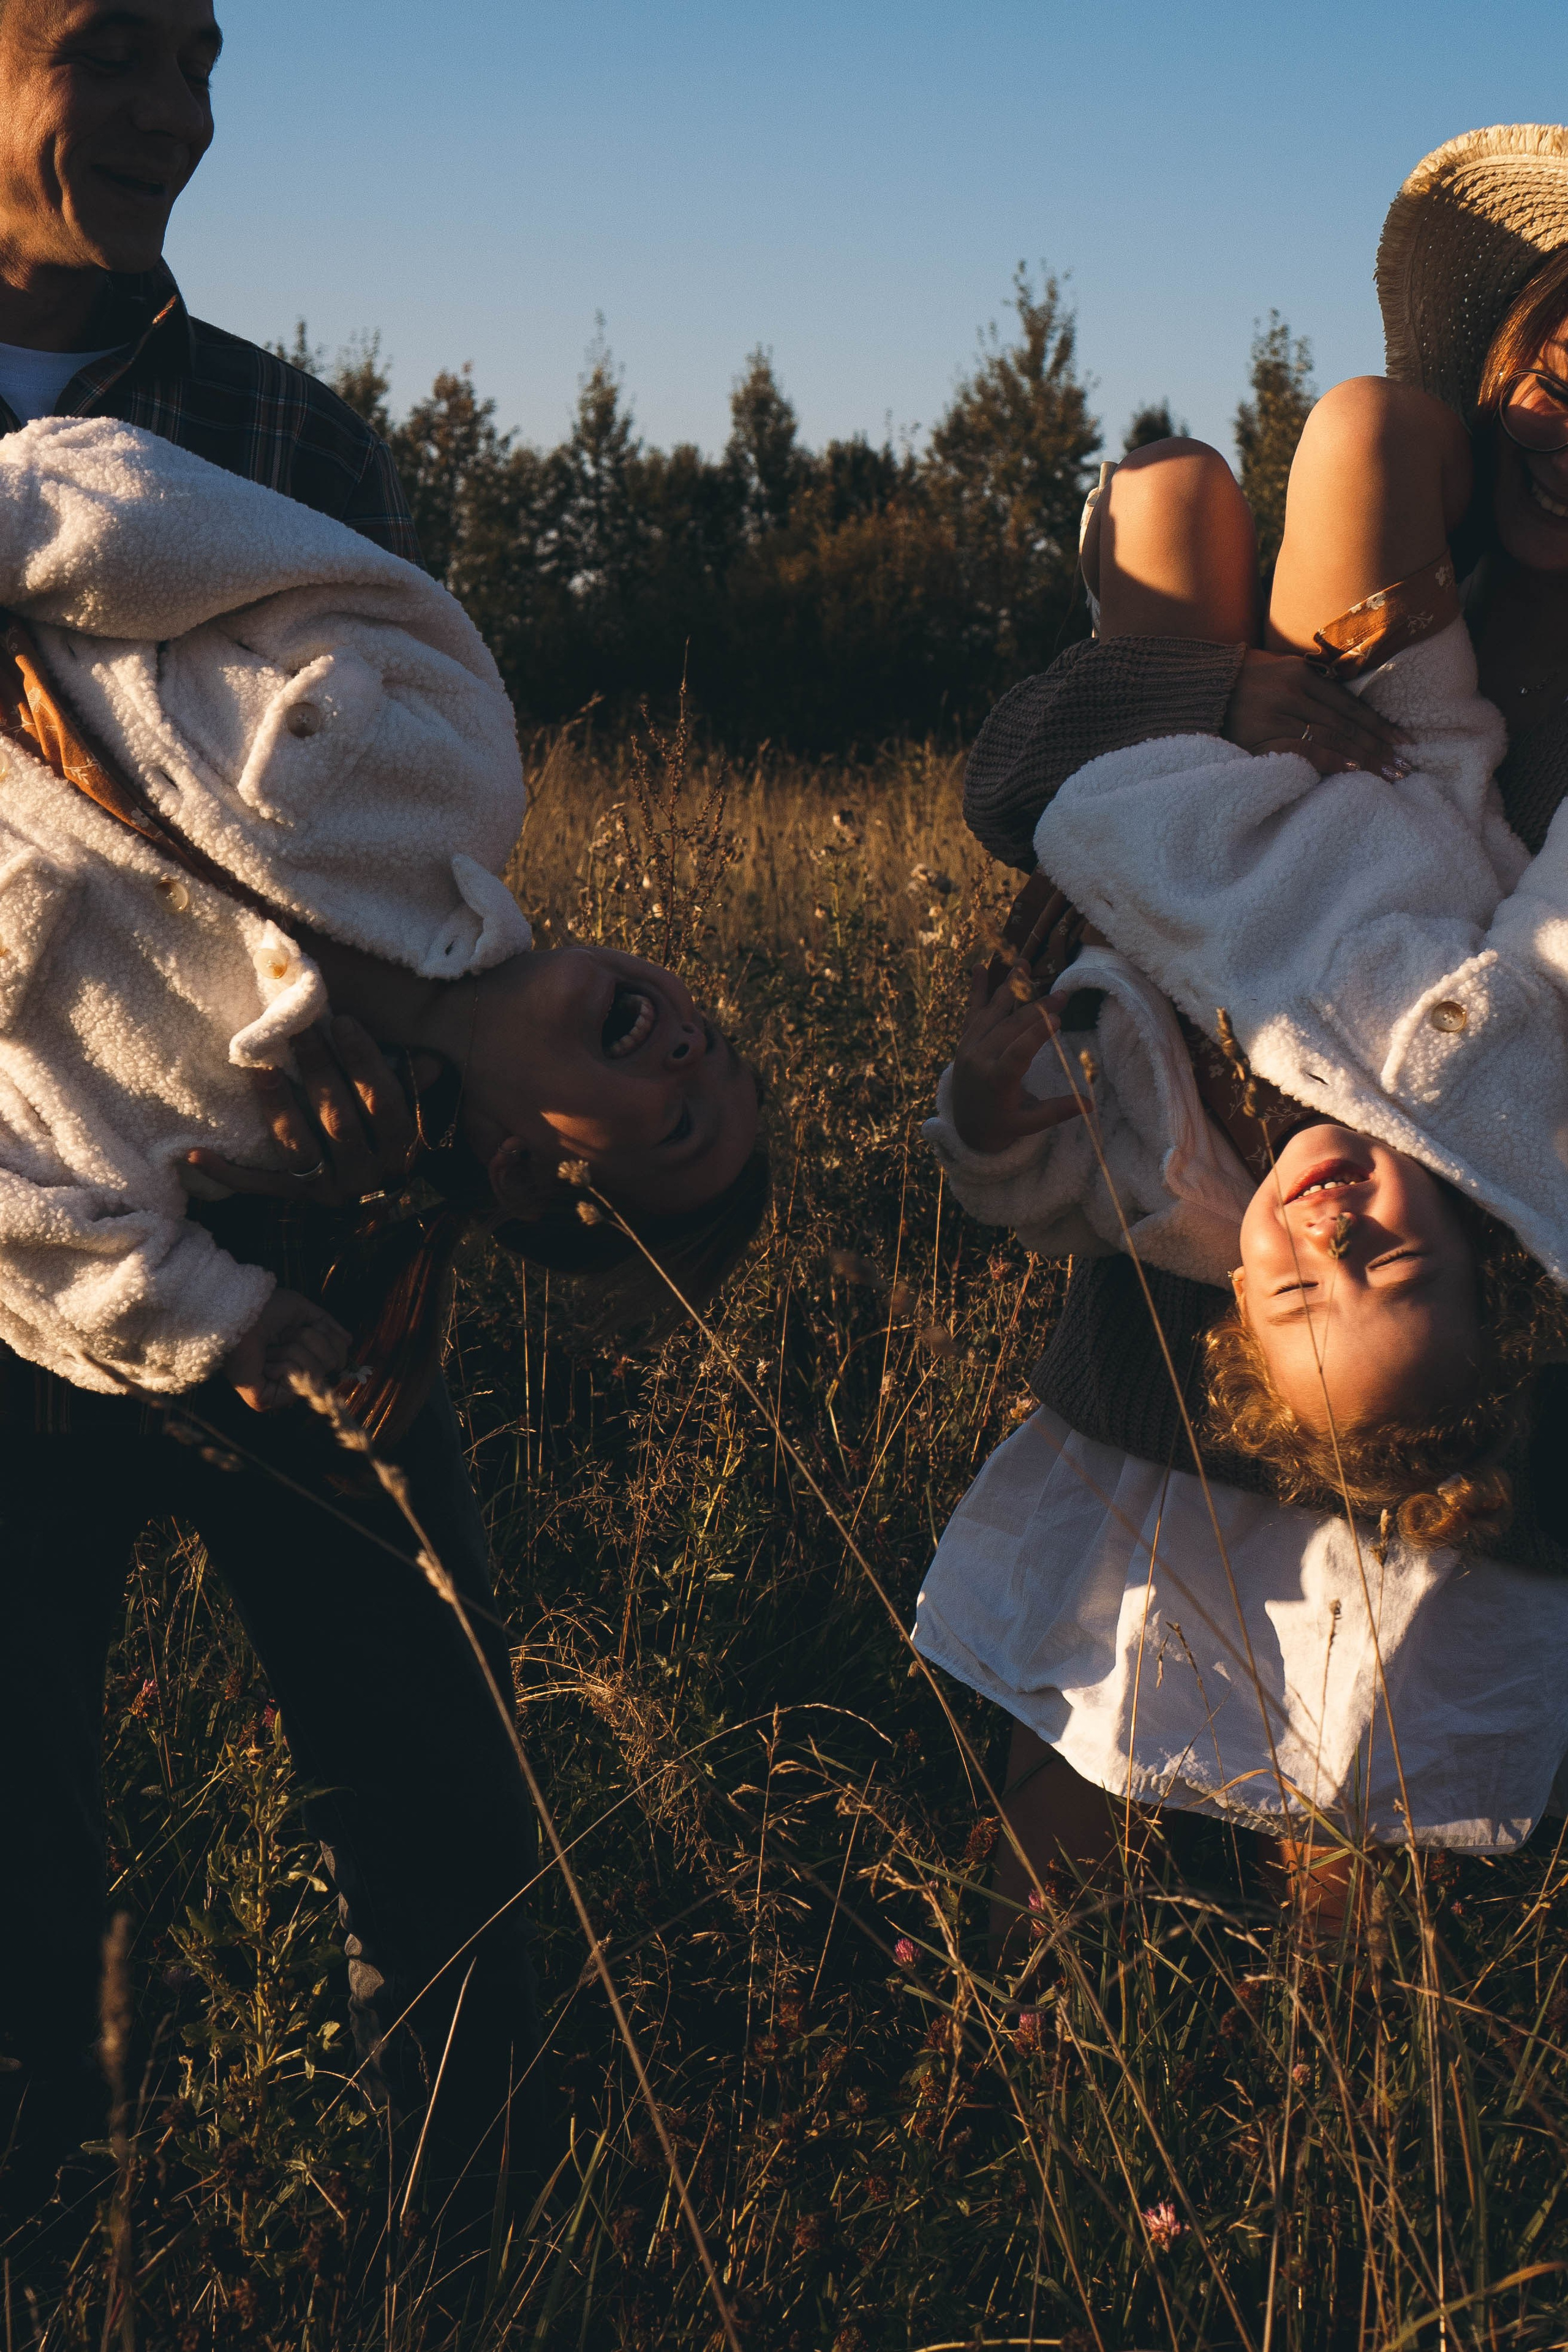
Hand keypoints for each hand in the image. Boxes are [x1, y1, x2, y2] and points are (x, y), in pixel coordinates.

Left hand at [185, 1018, 417, 1207]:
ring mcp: (330, 1191)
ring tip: (259, 1068)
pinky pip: (262, 1187)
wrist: (382, 1208)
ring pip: (300, 1147)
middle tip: (295, 1031)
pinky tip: (194, 1155)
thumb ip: (416, 1087)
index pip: (383, 1102)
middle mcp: (367, 1174)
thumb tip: (426, 1060)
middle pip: (339, 1120)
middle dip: (317, 1071)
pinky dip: (228, 1173)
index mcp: (401, 1149)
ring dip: (278, 1106)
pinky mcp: (299, 1201)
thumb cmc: (393, 1140)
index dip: (364, 1063)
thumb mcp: (415, 1115)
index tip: (341, 1022)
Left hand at [221, 1287, 350, 1413]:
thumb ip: (327, 1325)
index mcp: (299, 1355)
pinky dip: (283, 1364)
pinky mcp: (266, 1400)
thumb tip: (349, 1341)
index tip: (305, 1327)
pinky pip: (296, 1383)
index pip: (335, 1356)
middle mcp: (291, 1375)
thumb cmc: (263, 1308)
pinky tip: (265, 1362)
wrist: (238, 1313)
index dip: (329, 1340)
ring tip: (268, 1347)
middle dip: (308, 1341)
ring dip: (291, 1350)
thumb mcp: (302, 1311)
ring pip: (314, 1372)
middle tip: (281, 1336)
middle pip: (329, 1363)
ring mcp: (279, 1390)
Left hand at [950, 963, 1087, 1154]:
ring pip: (992, 1014)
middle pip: (1009, 1029)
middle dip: (1036, 1009)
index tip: (1057, 1018)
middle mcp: (979, 1061)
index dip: (1037, 1035)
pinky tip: (978, 967)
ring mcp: (969, 1049)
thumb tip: (1091, 1105)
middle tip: (1061, 995)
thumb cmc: (1002, 1125)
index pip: (1017, 1054)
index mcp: (996, 1083)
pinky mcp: (964, 1041)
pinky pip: (972, 1013)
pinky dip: (976, 991)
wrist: (964, 1126)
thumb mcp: (1028, 1124)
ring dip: (1009, 988)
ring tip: (1024, 965)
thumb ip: (1056, 1111)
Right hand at [1223, 648, 1411, 777]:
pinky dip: (1329, 760)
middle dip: (1377, 747)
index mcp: (1300, 674)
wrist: (1194, 691)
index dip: (1378, 725)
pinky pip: (1302, 750)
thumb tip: (1347, 713)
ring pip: (1330, 738)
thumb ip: (1309, 686)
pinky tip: (1350, 769)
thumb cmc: (1239, 684)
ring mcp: (1275, 715)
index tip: (1403, 742)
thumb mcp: (1277, 672)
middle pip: (1345, 724)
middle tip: (1404, 766)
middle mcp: (1292, 692)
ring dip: (1362, 758)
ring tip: (1386, 774)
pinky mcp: (1259, 737)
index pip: (1349, 705)